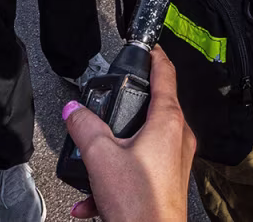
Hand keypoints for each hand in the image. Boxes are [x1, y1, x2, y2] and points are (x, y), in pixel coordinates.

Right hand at [63, 47, 195, 221]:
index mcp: (168, 122)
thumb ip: (85, 127)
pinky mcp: (167, 181)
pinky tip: (91, 200)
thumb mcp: (101, 157)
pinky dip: (115, 179)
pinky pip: (139, 169)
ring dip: (113, 154)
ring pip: (141, 143)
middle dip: (126, 110)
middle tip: (108, 106)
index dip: (156, 57)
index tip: (151, 48)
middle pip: (153, 108)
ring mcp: (175, 161)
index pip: (166, 75)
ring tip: (91, 169)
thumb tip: (75, 110)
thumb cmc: (140, 204)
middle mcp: (178, 137)